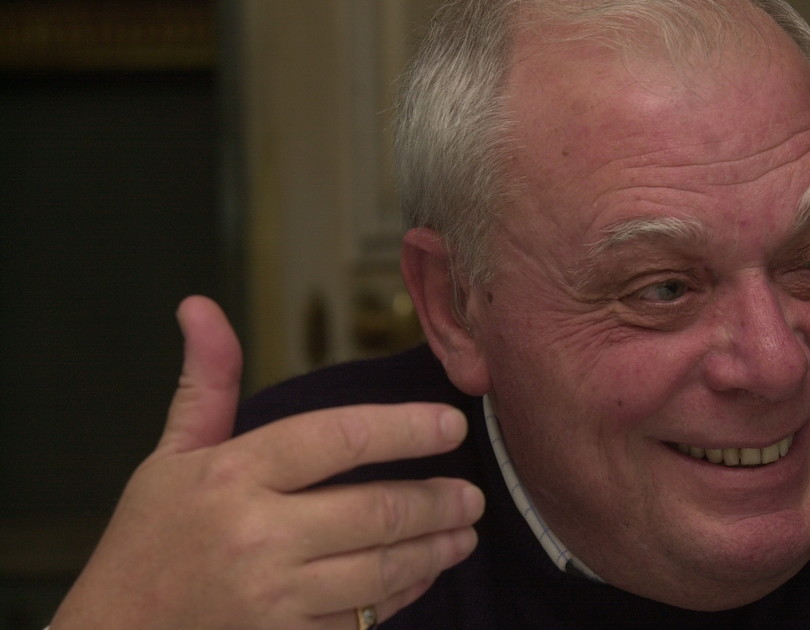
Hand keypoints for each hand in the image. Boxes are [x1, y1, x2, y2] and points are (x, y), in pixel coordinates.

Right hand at [51, 296, 483, 628]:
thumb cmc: (148, 542)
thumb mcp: (171, 456)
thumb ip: (207, 383)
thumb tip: (201, 306)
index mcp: (232, 475)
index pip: (338, 438)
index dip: (405, 428)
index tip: (451, 425)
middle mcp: (256, 535)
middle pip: (375, 510)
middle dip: (438, 500)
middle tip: (474, 494)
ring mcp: (274, 598)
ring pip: (381, 569)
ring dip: (435, 549)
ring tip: (464, 532)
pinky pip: (364, 618)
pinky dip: (402, 595)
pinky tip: (424, 574)